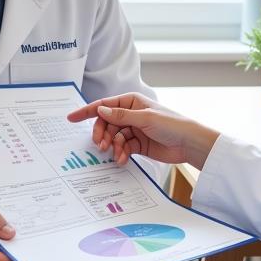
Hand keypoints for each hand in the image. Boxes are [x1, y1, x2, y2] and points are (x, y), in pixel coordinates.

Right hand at [68, 93, 218, 169]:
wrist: (189, 143)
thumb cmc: (172, 124)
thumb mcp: (145, 118)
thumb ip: (121, 115)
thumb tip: (100, 110)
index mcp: (132, 102)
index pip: (105, 105)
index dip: (87, 111)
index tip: (71, 118)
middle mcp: (131, 114)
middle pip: (106, 123)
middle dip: (101, 134)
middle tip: (100, 144)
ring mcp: (134, 130)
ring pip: (113, 137)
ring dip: (112, 146)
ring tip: (115, 154)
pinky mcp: (138, 144)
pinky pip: (122, 148)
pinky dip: (120, 153)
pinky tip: (122, 159)